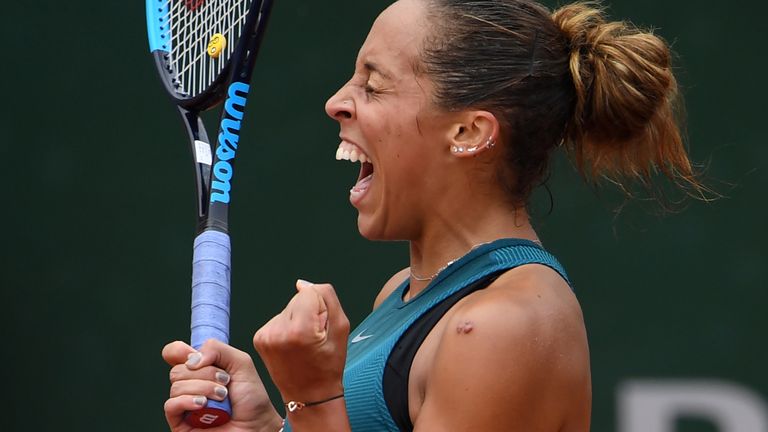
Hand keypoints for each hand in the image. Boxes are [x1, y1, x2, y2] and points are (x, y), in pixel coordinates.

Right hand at [162, 339, 281, 431]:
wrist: (256, 425)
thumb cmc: (251, 398)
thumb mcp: (241, 363)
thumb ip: (217, 349)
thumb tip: (192, 360)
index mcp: (200, 368)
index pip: (174, 353)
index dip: (179, 351)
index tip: (197, 357)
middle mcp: (190, 385)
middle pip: (177, 369)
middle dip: (204, 373)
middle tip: (224, 382)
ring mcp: (184, 404)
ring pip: (176, 386)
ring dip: (203, 388)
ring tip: (222, 397)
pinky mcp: (180, 422)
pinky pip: (170, 405)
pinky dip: (187, 401)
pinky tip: (203, 404)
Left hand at [253, 280, 349, 402]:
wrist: (309, 395)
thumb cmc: (329, 365)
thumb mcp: (341, 328)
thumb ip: (327, 297)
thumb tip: (302, 284)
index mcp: (300, 329)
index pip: (311, 293)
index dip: (321, 308)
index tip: (322, 329)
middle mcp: (278, 331)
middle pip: (298, 299)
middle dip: (308, 312)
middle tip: (313, 339)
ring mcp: (266, 335)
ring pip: (287, 308)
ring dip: (296, 320)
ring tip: (302, 344)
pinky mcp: (259, 338)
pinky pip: (277, 319)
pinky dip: (286, 327)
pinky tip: (291, 345)